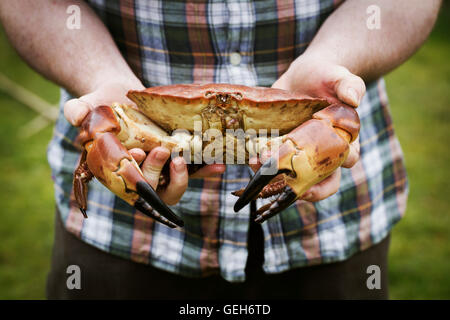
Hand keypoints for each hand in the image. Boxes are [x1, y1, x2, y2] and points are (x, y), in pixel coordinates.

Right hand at [64, 82, 224, 204]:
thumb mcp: (87, 105)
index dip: (133, 177)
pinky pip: (193, 169)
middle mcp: (140, 174)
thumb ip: (78, 111)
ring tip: (188, 161)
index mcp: (116, 171)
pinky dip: (205, 170)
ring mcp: (160, 168)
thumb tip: (75, 115)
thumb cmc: (101, 104)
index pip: (126, 185)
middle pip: (153, 191)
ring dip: (185, 177)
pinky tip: (219, 165)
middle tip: (162, 151)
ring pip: (175, 185)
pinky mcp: (177, 158)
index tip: (136, 153)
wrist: (121, 95)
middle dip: (157, 173)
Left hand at [271, 55, 364, 201]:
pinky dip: (262, 165)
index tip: (328, 172)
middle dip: (307, 189)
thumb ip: (350, 85)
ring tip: (262, 170)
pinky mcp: (280, 147)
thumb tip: (354, 98)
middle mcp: (322, 152)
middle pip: (320, 181)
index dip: (340, 169)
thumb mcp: (339, 77)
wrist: (305, 74)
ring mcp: (299, 153)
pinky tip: (252, 160)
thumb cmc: (328, 77)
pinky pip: (272, 164)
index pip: (348, 160)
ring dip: (278, 179)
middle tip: (294, 190)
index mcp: (343, 140)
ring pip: (293, 177)